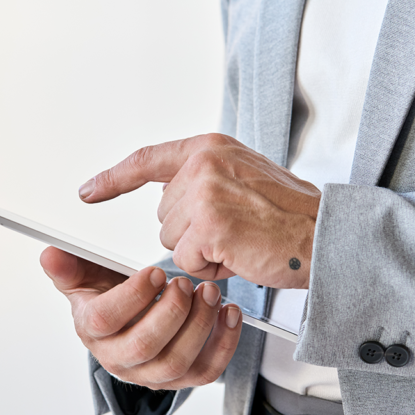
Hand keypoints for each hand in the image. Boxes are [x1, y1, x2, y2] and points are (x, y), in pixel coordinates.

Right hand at [40, 246, 241, 389]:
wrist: (130, 322)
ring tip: (209, 293)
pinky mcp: (181, 378)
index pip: (105, 322)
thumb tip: (50, 253)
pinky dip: (224, 343)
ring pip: (177, 362)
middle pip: (145, 346)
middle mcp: (120, 359)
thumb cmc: (110, 299)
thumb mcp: (86, 278)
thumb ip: (69, 266)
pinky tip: (229, 314)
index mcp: (94, 332)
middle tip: (184, 283)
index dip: (131, 297)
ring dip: (199, 325)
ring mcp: (152, 374)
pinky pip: (206, 371)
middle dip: (171, 312)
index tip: (153, 272)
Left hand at [78, 133, 320, 288]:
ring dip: (202, 252)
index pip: (148, 159)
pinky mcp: (210, 223)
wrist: (326, 234)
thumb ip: (205, 180)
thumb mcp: (243, 177)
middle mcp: (204, 163)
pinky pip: (188, 260)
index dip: (114, 178)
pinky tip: (240, 254)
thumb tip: (171, 202)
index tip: (89, 190)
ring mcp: (205, 191)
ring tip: (241, 241)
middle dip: (192, 233)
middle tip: (235, 229)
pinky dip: (211, 267)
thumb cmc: (291, 214)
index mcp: (210, 148)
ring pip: (172, 241)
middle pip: (163, 216)